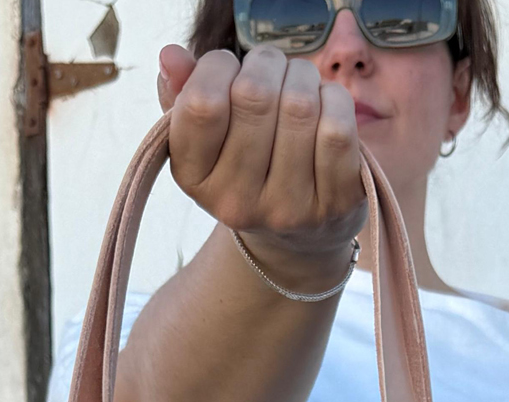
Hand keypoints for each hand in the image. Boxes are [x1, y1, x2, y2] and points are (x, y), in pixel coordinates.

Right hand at [156, 44, 366, 287]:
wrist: (297, 238)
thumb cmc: (246, 165)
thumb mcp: (206, 136)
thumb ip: (183, 92)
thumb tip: (171, 55)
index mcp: (194, 180)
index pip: (202, 104)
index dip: (218, 66)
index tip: (228, 68)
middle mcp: (237, 203)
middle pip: (255, 95)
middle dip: (266, 63)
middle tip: (270, 69)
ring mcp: (288, 209)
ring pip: (299, 104)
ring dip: (302, 76)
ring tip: (298, 86)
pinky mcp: (335, 204)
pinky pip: (337, 127)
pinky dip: (334, 99)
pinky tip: (325, 106)